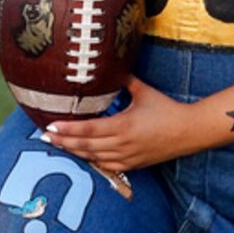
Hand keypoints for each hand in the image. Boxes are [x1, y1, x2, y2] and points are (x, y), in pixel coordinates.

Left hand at [45, 77, 201, 170]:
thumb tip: (109, 66)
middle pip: (85, 146)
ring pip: (92, 157)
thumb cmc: (167, 109)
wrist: (188, 132)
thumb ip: (124, 80)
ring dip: (74, 151)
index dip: (67, 129)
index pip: (88, 129)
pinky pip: (106, 166)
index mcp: (123, 125)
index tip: (51, 126)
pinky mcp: (132, 165)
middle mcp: (122, 144)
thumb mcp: (143, 91)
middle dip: (63, 141)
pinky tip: (81, 155)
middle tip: (45, 136)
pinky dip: (91, 161)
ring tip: (57, 144)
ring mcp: (126, 157)